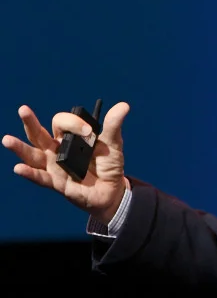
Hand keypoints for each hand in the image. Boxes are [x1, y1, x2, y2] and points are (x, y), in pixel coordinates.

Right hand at [2, 102, 129, 223]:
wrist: (113, 191)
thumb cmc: (108, 166)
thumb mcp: (113, 145)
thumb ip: (113, 127)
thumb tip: (124, 106)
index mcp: (68, 138)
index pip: (62, 123)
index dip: (73, 123)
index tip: (89, 132)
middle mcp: (56, 150)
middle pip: (39, 134)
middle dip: (30, 123)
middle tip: (23, 110)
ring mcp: (54, 167)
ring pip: (33, 155)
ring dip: (20, 148)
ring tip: (7, 140)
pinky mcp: (57, 184)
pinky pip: (41, 178)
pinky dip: (30, 174)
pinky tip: (19, 168)